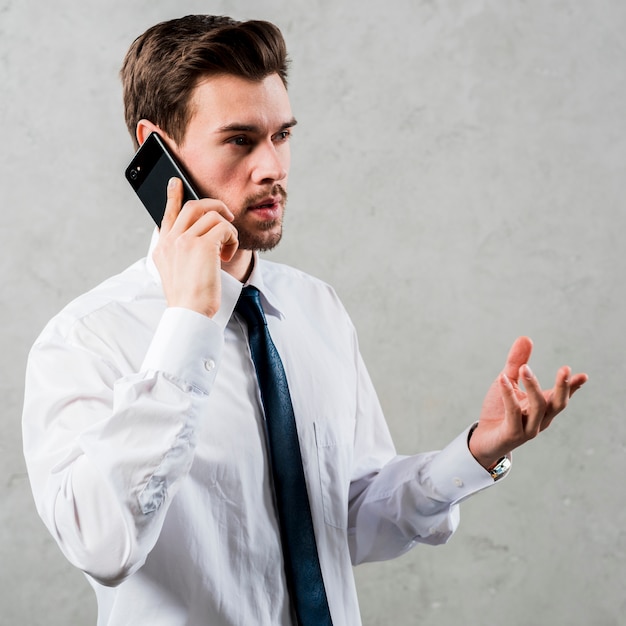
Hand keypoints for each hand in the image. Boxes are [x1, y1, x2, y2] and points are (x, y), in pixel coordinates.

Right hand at [152, 177, 238, 317]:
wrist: (189, 313)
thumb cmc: (188, 298)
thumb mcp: (176, 273)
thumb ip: (182, 253)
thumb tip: (202, 237)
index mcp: (163, 248)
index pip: (167, 214)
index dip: (173, 196)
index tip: (176, 182)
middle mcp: (171, 240)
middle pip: (194, 206)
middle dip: (215, 206)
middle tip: (227, 216)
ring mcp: (185, 241)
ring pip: (213, 216)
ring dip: (227, 230)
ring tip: (227, 250)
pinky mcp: (202, 245)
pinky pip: (225, 228)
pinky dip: (232, 239)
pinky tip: (228, 255)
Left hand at [468, 336, 587, 468]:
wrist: (483, 438)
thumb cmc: (498, 411)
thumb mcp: (507, 382)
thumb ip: (516, 362)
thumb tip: (526, 338)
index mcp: (542, 408)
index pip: (561, 396)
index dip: (572, 386)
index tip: (582, 375)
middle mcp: (539, 419)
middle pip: (557, 404)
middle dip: (563, 387)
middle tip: (565, 369)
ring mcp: (528, 429)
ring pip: (538, 409)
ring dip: (533, 387)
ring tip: (524, 368)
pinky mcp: (512, 434)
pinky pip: (513, 414)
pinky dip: (508, 395)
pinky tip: (502, 379)